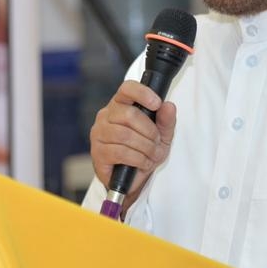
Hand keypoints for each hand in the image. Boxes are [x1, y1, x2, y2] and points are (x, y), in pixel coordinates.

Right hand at [89, 80, 176, 206]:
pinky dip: (138, 159)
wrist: (132, 179)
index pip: (127, 89)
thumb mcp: (161, 136)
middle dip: (149, 131)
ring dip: (145, 147)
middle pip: (129, 114)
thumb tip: (168, 106)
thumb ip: (166, 121)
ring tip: (152, 155)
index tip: (157, 103)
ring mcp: (99, 133)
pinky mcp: (98, 152)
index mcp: (120, 105)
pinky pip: (120, 152)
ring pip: (125, 135)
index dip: (142, 93)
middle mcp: (106, 116)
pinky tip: (143, 163)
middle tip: (157, 143)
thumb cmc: (143, 151)